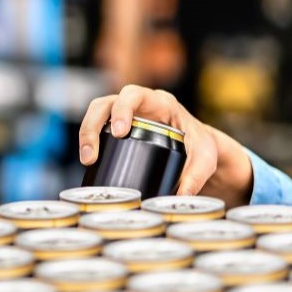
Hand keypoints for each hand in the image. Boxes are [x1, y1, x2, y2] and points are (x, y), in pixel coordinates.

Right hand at [78, 85, 253, 207]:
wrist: (198, 150)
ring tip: (87, 160)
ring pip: (96, 114)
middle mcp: (139, 105)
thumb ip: (196, 176)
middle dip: (94, 125)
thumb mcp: (205, 159)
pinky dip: (90, 143)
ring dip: (86, 134)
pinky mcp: (117, 130)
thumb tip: (180, 197)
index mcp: (159, 102)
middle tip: (92, 154)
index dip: (122, 109)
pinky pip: (97, 129)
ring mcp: (125, 116)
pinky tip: (89, 162)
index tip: (119, 132)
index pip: (134, 95)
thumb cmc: (201, 146)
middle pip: (105, 103)